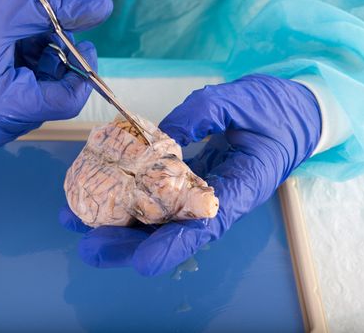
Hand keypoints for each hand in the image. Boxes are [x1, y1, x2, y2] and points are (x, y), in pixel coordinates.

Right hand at [0, 0, 111, 152]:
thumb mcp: (10, 13)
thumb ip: (60, 12)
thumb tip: (104, 8)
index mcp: (0, 107)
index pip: (65, 102)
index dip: (82, 74)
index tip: (83, 47)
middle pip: (50, 102)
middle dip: (56, 68)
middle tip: (44, 38)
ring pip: (37, 107)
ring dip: (40, 75)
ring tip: (20, 48)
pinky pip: (20, 112)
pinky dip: (24, 86)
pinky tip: (10, 64)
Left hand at [60, 74, 321, 275]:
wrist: (288, 114)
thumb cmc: (271, 109)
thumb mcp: (239, 101)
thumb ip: (198, 115)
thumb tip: (156, 136)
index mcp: (241, 187)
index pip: (205, 226)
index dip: (173, 246)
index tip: (142, 262)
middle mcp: (216, 199)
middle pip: (171, 232)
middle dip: (130, 243)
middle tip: (90, 247)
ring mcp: (199, 192)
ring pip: (159, 218)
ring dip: (119, 225)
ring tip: (76, 223)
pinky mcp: (187, 182)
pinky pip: (157, 197)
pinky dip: (127, 199)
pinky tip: (96, 196)